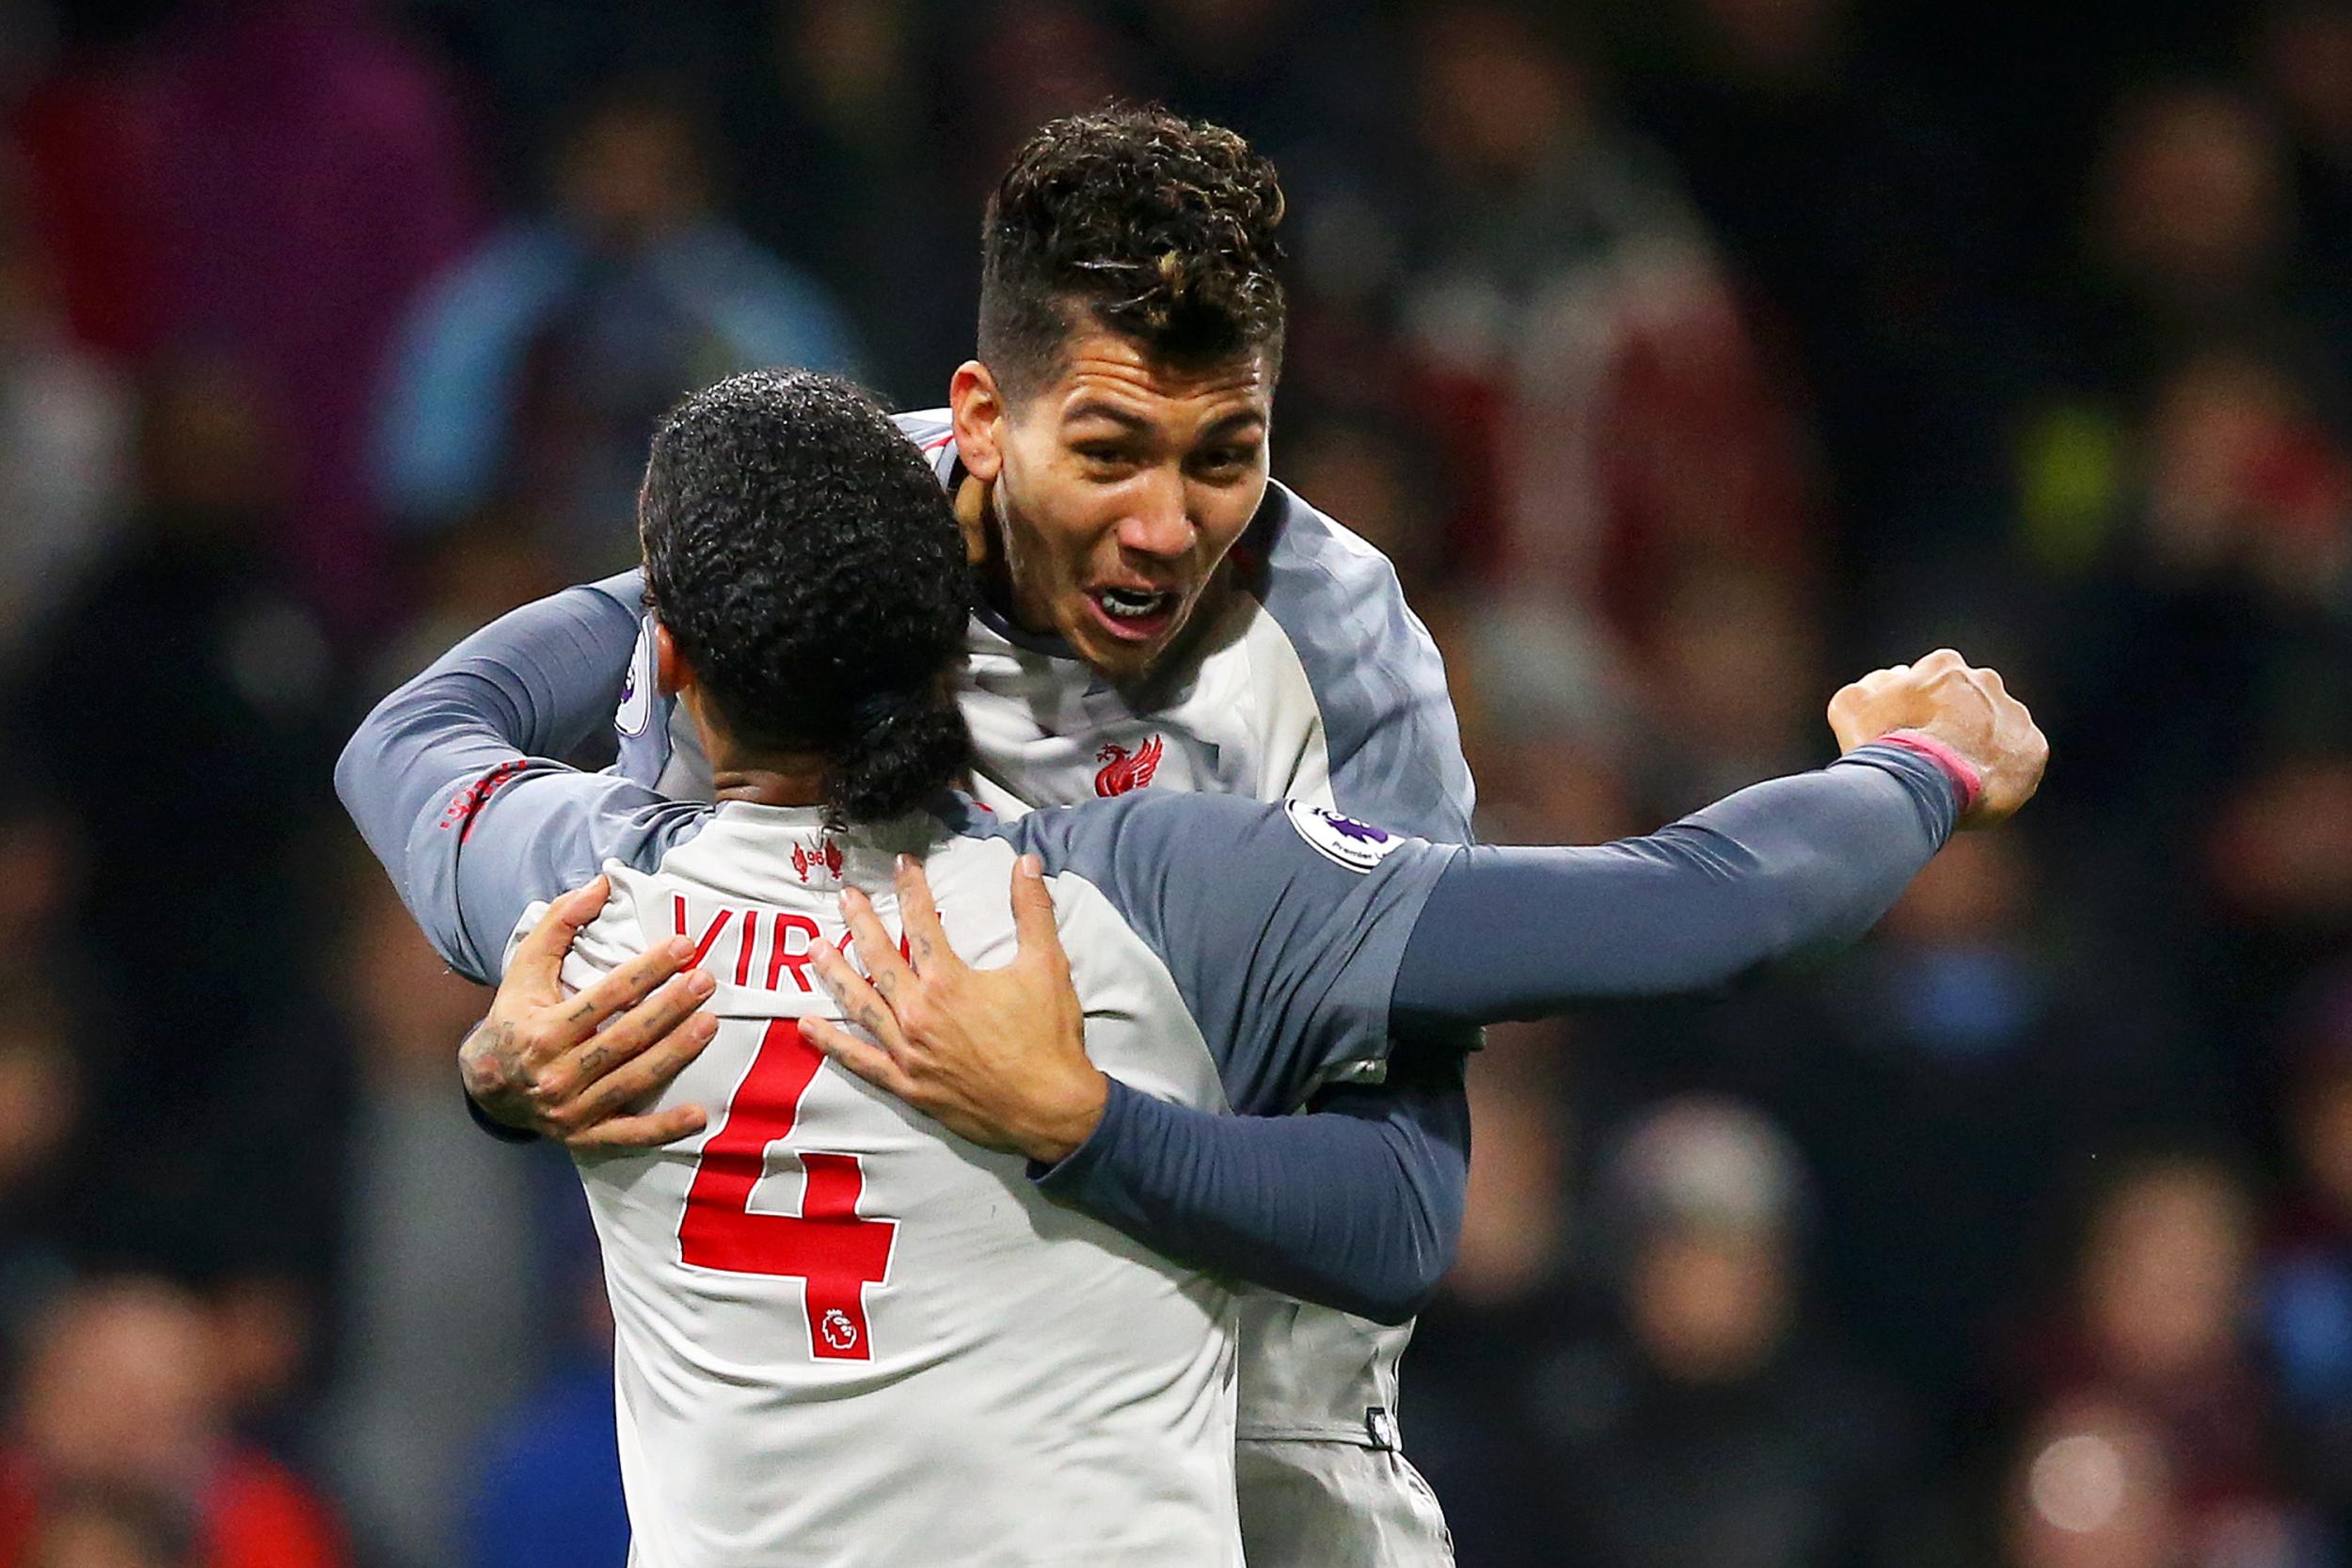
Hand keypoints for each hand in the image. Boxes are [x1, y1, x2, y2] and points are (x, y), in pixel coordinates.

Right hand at [459, 876, 719, 1149]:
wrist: (488, 1086)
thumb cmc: (516, 1017)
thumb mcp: (526, 967)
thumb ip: (559, 923)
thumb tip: (602, 884)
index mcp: (542, 1030)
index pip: (605, 997)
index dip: (647, 970)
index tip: (683, 947)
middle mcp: (556, 1073)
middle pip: (624, 1038)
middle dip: (670, 1008)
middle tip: (705, 981)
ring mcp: (572, 1110)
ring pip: (633, 1080)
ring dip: (676, 1053)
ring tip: (711, 1023)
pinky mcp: (585, 1137)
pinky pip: (629, 1135)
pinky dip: (664, 1129)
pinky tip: (699, 1113)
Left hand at [801, 854, 1105, 1163]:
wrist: (1050, 1109)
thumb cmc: (1049, 1038)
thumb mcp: (1048, 966)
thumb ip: (1034, 911)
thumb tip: (1027, 862)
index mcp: (949, 982)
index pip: (922, 924)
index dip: (912, 889)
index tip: (903, 864)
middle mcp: (919, 1014)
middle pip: (879, 960)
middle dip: (861, 924)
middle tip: (846, 898)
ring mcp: (908, 1051)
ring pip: (861, 1005)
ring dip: (835, 974)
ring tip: (815, 949)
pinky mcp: (906, 1085)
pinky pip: (861, 1061)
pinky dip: (832, 1044)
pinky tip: (807, 1026)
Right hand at [1827, 648, 2048, 827]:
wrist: (1926, 786)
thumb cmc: (1884, 744)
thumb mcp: (1850, 706)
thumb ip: (1871, 686)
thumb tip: (1895, 681)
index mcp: (1945, 665)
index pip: (1930, 682)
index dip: (1915, 709)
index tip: (1905, 734)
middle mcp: (1986, 681)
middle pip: (1967, 701)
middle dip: (1952, 723)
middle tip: (1930, 756)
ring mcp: (2014, 714)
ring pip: (1995, 728)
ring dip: (1978, 746)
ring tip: (1954, 777)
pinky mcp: (2034, 749)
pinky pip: (2018, 758)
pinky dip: (2000, 770)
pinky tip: (1977, 787)